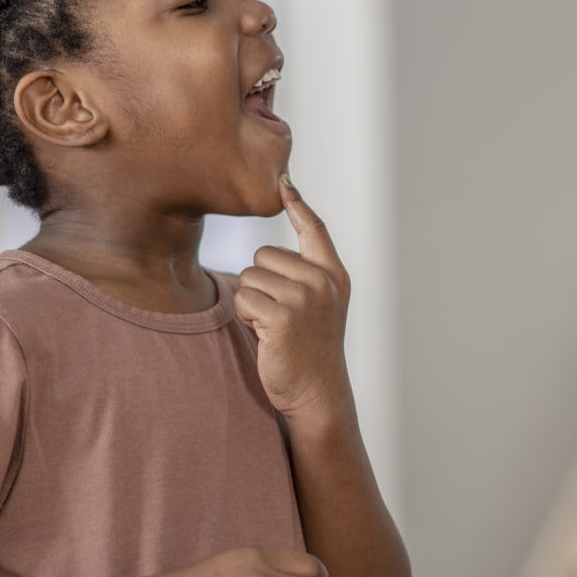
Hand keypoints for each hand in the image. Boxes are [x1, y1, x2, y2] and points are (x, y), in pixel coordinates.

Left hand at [236, 178, 353, 421]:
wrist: (317, 393)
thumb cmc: (310, 350)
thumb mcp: (318, 306)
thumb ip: (305, 273)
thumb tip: (273, 246)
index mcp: (333, 275)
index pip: (315, 230)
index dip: (298, 205)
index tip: (285, 183)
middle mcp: (322, 282)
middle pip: (264, 255)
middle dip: (260, 283)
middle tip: (279, 316)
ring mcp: (304, 298)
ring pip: (250, 277)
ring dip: (251, 302)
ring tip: (273, 327)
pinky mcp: (282, 316)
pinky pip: (243, 298)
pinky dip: (245, 317)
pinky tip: (265, 335)